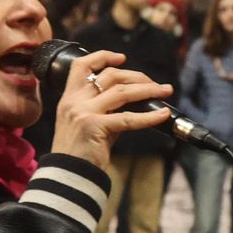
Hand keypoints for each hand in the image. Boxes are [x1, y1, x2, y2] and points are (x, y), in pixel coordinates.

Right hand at [50, 50, 172, 172]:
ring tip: (165, 91)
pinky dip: (149, 117)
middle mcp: (74, 101)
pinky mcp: (94, 127)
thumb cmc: (80, 153)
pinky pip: (128, 118)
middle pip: (110, 76)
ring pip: (122, 92)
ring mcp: (83, 113)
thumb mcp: (87, 124)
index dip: (102, 56)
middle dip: (137, 77)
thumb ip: (105, 110)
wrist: (67, 176)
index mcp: (69, 98)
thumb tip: (135, 102)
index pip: (81, 66)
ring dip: (148, 90)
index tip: (122, 57)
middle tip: (157, 84)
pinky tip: (162, 115)